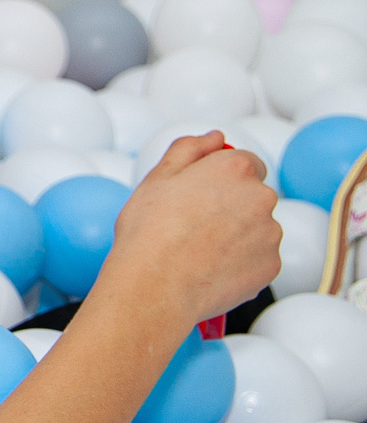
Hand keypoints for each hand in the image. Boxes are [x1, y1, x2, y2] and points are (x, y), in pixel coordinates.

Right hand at [100, 132, 280, 333]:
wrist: (157, 284)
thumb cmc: (150, 229)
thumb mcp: (158, 176)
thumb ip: (190, 148)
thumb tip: (216, 137)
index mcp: (235, 169)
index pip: (245, 161)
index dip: (221, 176)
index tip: (201, 193)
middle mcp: (261, 197)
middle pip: (253, 195)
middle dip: (231, 204)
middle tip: (194, 222)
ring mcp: (270, 234)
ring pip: (257, 227)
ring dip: (238, 232)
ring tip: (200, 248)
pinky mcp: (271, 266)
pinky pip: (259, 257)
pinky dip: (241, 260)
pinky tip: (211, 266)